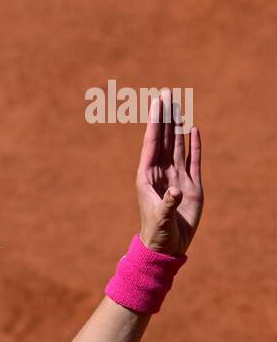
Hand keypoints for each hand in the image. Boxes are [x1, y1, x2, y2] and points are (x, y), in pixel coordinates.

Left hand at [136, 89, 202, 256]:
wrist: (168, 248)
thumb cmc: (158, 235)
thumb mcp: (160, 220)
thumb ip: (167, 204)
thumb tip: (176, 191)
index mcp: (147, 177)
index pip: (151, 144)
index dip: (154, 122)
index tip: (157, 102)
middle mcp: (161, 173)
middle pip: (164, 139)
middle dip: (165, 117)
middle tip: (167, 92)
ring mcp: (176, 177)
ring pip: (177, 146)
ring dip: (177, 126)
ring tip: (178, 106)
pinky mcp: (191, 185)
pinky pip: (193, 160)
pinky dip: (194, 145)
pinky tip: (193, 130)